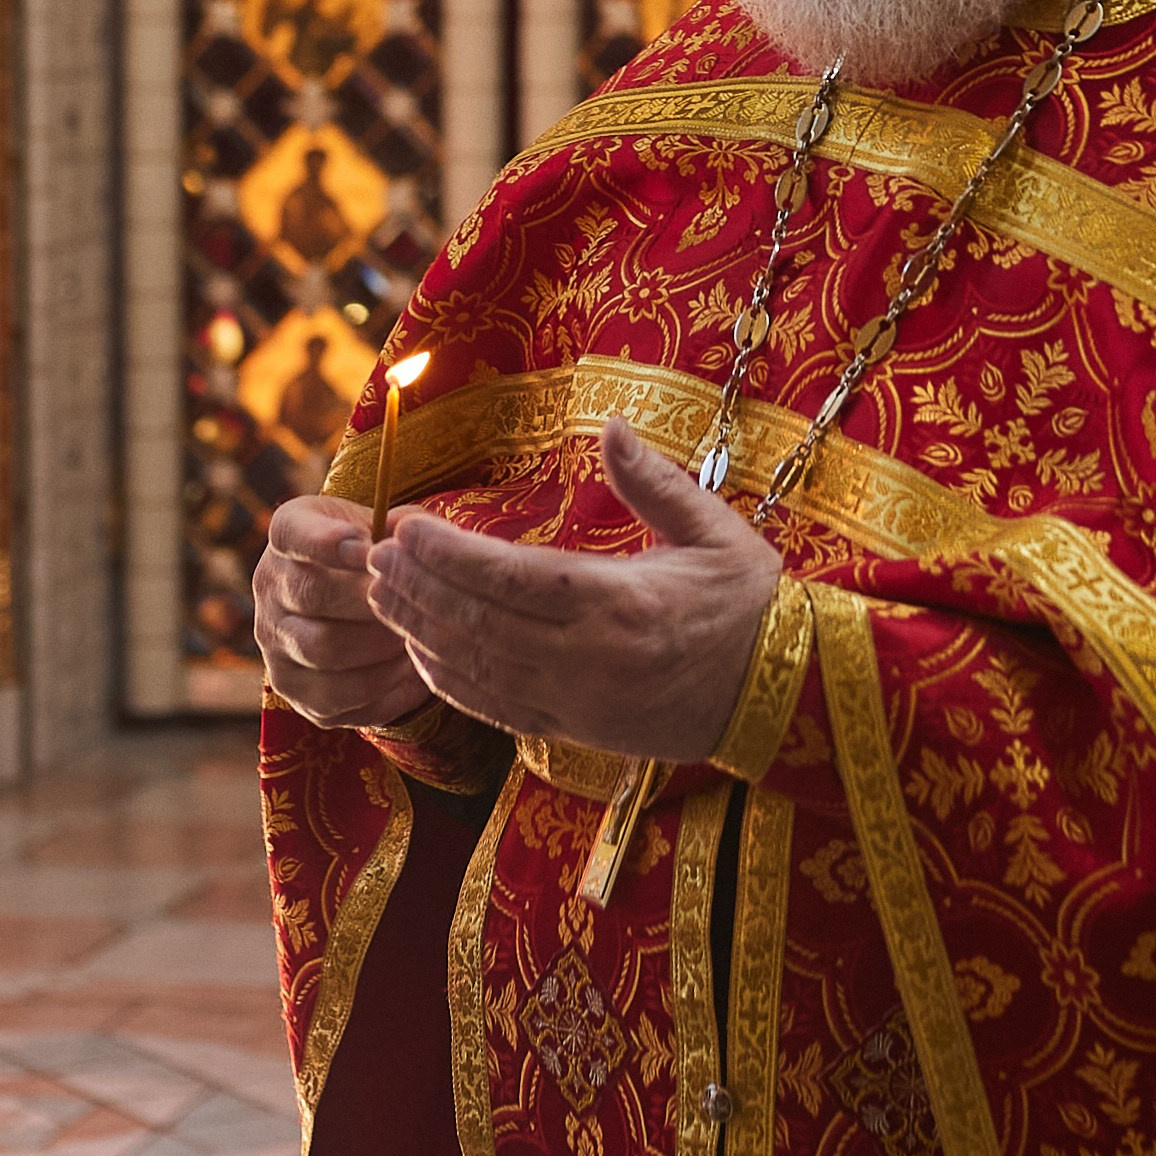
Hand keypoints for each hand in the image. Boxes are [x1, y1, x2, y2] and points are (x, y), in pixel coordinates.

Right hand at [254, 494, 433, 731]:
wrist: (348, 604)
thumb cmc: (372, 556)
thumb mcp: (383, 527)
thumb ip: (403, 526)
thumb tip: (413, 537)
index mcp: (288, 535)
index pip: (292, 533)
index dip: (327, 542)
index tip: (368, 550)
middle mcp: (269, 587)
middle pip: (313, 594)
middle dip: (371, 601)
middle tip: (414, 605)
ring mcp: (274, 642)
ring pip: (325, 650)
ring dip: (380, 647)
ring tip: (417, 640)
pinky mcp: (292, 689)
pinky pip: (337, 698)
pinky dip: (383, 689)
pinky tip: (413, 674)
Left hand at [364, 418, 780, 759]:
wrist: (783, 697)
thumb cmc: (750, 605)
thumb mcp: (717, 531)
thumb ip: (654, 482)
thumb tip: (610, 425)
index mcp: (620, 603)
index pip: (510, 578)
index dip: (449, 554)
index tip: (406, 524)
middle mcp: (588, 659)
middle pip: (477, 624)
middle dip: (416, 588)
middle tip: (372, 554)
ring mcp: (576, 701)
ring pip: (474, 668)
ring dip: (418, 630)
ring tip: (379, 592)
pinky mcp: (573, 729)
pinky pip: (493, 708)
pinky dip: (447, 679)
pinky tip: (419, 649)